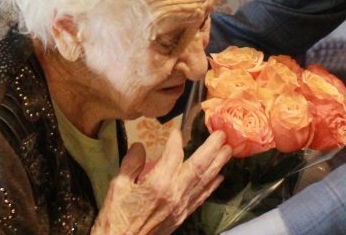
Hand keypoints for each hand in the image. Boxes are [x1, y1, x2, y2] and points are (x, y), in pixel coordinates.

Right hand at [92, 129, 231, 234]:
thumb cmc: (117, 216)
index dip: (177, 140)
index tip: (178, 129)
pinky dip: (212, 185)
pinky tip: (220, 176)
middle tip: (222, 134)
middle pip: (199, 166)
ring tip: (228, 149)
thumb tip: (139, 146)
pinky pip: (202, 197)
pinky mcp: (183, 215)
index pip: (174, 155)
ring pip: (204, 180)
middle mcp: (175, 193)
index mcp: (158, 183)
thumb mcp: (118, 186)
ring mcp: (181, 205)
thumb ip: (130, 164)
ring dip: (218, 164)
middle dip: (212, 148)